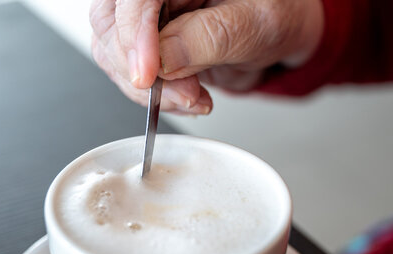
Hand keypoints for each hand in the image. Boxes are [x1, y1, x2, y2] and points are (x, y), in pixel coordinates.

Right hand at [89, 0, 323, 114]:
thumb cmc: (278, 15)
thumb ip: (208, 38)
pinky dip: (153, 96)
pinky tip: (185, 98)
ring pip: (113, 53)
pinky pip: (129, 72)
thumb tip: (162, 60)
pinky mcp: (150, 47)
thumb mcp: (255, 24)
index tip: (148, 74)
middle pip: (111, 23)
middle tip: (182, 94)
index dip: (133, 34)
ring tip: (192, 99)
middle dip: (140, 69)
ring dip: (147, 89)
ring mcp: (150, 19)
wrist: (280, 38)